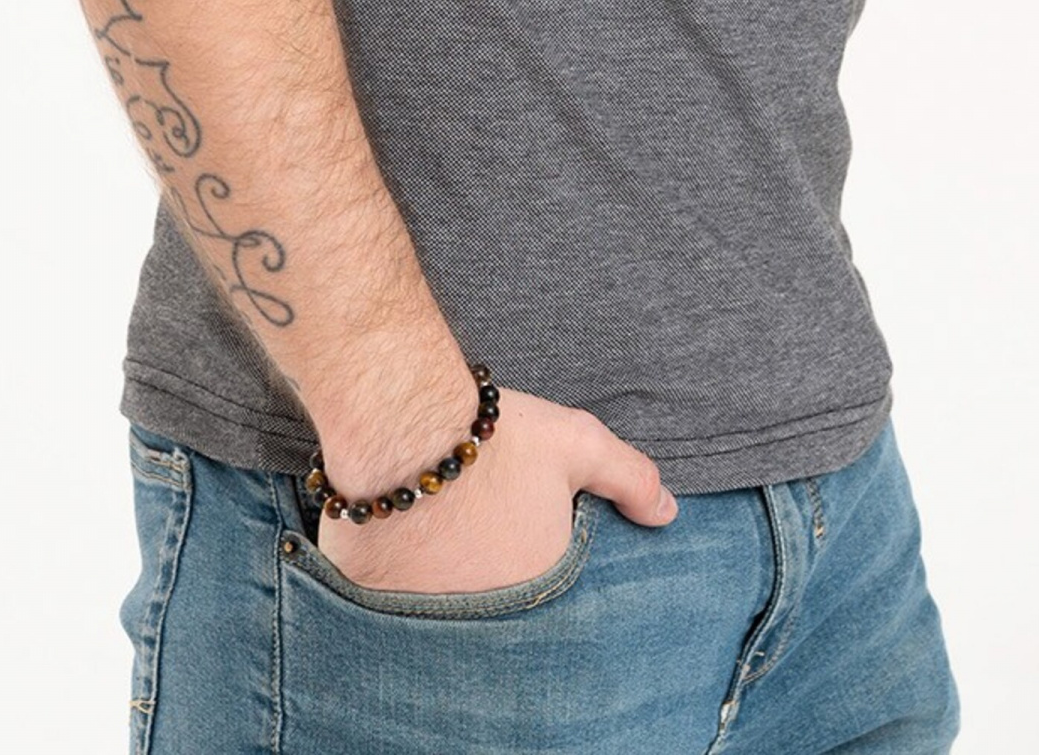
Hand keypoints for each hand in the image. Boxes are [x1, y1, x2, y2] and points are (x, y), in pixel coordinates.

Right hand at [314, 384, 677, 595]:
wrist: (402, 423)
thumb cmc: (496, 436)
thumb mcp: (576, 444)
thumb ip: (628, 478)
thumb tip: (668, 513)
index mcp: (537, 586)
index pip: (541, 588)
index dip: (527, 551)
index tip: (512, 522)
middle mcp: (482, 615)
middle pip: (490, 598)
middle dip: (486, 568)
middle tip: (475, 520)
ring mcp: (422, 614)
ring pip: (437, 603)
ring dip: (441, 576)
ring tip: (439, 524)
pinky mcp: (371, 599)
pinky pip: (384, 597)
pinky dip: (391, 576)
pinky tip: (395, 534)